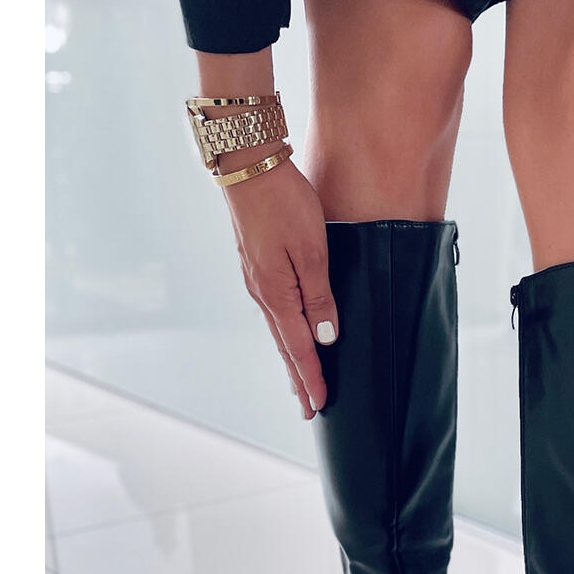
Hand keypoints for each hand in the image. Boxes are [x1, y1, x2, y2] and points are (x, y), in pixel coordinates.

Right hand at [222, 153, 337, 419]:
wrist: (248, 164)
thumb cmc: (284, 203)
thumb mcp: (312, 251)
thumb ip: (320, 297)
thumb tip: (325, 338)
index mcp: (277, 295)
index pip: (299, 349)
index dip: (312, 379)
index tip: (321, 405)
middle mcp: (262, 294)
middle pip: (285, 347)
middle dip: (299, 380)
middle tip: (309, 409)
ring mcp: (256, 280)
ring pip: (278, 330)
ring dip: (291, 359)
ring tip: (301, 382)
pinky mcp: (256, 266)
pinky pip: (274, 311)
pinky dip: (284, 333)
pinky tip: (290, 334)